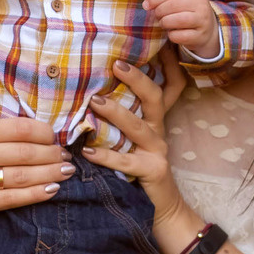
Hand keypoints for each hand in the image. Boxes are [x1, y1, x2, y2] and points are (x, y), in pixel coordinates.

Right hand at [0, 118, 68, 253]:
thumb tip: (27, 130)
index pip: (19, 129)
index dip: (44, 132)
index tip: (55, 136)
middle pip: (26, 153)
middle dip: (53, 154)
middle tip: (68, 155)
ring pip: (22, 177)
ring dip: (50, 173)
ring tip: (66, 171)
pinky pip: (10, 200)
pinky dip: (34, 194)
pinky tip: (51, 190)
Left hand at [83, 47, 200, 253]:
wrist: (161, 208)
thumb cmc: (138, 170)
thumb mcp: (132, 141)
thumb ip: (118, 120)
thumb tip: (87, 94)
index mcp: (155, 120)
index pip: (166, 86)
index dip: (165, 65)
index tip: (151, 45)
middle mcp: (159, 131)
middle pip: (155, 98)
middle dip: (137, 80)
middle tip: (116, 65)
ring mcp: (157, 152)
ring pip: (139, 127)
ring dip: (116, 114)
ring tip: (94, 103)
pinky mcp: (151, 172)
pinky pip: (126, 162)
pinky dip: (106, 156)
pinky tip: (87, 152)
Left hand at [144, 0, 219, 57]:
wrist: (208, 30)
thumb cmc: (188, 11)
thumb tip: (148, 3)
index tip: (146, 6)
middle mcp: (201, 5)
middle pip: (173, 6)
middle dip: (160, 12)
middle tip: (158, 16)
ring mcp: (202, 21)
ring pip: (177, 20)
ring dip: (165, 22)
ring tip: (164, 23)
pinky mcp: (200, 36)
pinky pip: (179, 36)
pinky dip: (171, 35)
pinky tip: (173, 33)